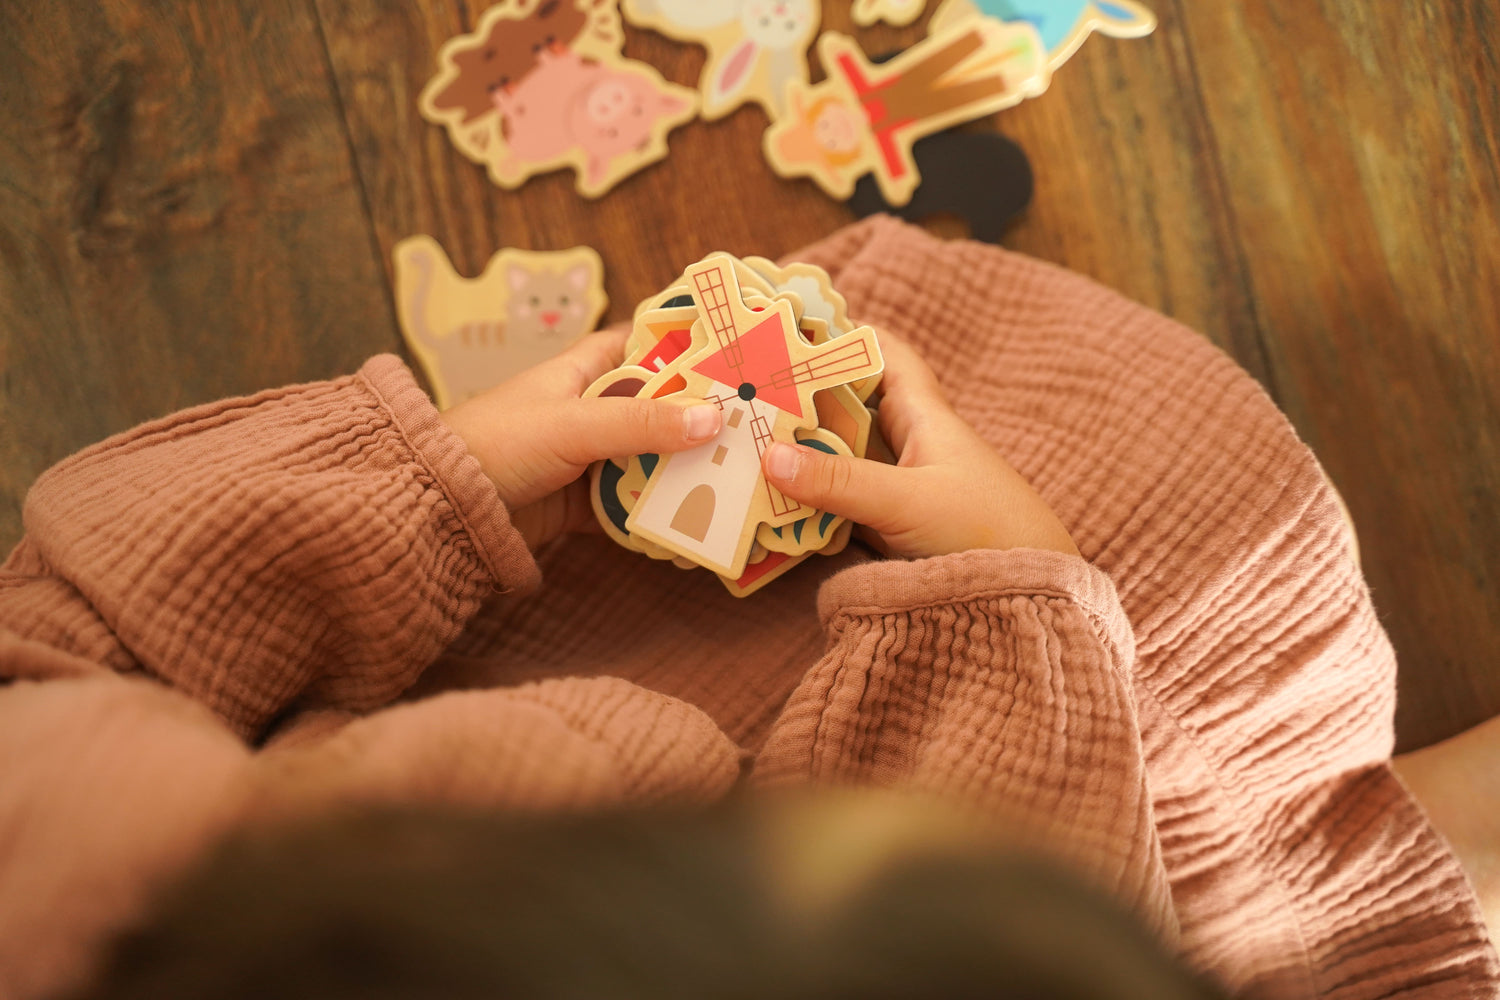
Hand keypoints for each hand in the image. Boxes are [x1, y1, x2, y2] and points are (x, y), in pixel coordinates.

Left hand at [441, 331, 720, 550]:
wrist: (440, 508)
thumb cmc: (497, 443)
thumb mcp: (574, 424)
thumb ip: (642, 423)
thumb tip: (713, 418)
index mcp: (585, 369)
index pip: (646, 344)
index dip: (688, 345)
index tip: (739, 353)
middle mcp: (592, 409)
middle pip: (661, 408)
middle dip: (703, 420)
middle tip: (757, 430)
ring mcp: (590, 457)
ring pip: (653, 459)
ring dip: (687, 472)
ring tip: (741, 482)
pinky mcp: (585, 502)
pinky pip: (634, 505)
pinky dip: (660, 514)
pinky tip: (696, 525)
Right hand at [761, 334, 1077, 559]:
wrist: (1032, 597)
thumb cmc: (984, 531)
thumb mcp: (905, 502)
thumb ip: (838, 482)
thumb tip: (767, 456)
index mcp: (924, 416)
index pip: (884, 354)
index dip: (845, 334)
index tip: (790, 329)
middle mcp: (910, 445)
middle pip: (849, 405)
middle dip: (802, 398)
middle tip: (743, 391)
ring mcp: (900, 488)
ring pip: (840, 456)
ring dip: (800, 452)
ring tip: (741, 442)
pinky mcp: (891, 529)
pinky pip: (840, 502)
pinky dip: (809, 498)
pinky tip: (770, 501)